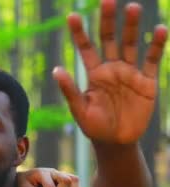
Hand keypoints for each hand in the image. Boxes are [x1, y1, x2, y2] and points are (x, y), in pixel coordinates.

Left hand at [53, 0, 167, 145]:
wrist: (116, 143)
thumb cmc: (94, 128)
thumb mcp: (80, 110)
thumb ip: (70, 90)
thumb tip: (56, 70)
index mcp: (93, 74)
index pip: (85, 48)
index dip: (79, 32)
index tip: (71, 16)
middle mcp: (111, 68)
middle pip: (109, 39)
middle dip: (108, 20)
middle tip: (107, 0)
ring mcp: (130, 73)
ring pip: (131, 44)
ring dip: (132, 27)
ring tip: (132, 8)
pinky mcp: (147, 81)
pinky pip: (152, 60)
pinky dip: (157, 45)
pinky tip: (160, 29)